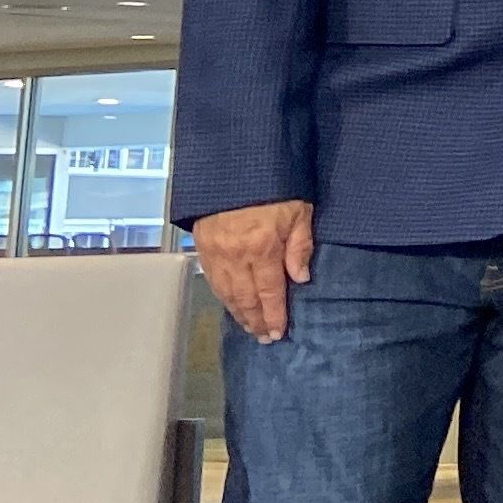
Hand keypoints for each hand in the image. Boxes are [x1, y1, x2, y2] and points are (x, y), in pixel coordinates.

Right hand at [192, 199, 316, 343]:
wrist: (234, 165)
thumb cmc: (276, 186)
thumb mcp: (300, 210)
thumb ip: (301, 245)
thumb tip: (302, 279)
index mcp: (262, 248)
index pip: (269, 292)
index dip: (274, 315)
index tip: (278, 333)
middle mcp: (236, 255)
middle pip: (245, 298)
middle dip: (256, 320)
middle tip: (264, 338)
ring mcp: (215, 251)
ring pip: (226, 292)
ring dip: (238, 312)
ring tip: (249, 327)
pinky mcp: (201, 244)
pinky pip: (212, 278)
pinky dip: (222, 295)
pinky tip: (230, 303)